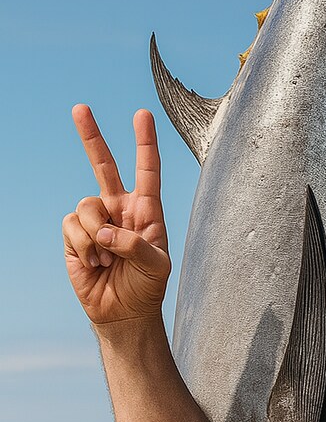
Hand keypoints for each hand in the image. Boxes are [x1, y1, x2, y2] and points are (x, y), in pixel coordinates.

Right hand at [63, 105, 171, 325]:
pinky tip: (95, 263)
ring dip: (97, 234)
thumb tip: (105, 231)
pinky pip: (72, 226)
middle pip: (103, 166)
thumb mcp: (156, 266)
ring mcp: (95, 221)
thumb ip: (136, 245)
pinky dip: (85, 246)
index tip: (143, 116)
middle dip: (91, 137)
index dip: (145, 143)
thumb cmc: (147, 287)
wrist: (124, 313)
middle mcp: (119, 209)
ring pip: (86, 205)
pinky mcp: (74, 236)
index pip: (147, 171)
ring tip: (108, 259)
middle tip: (80, 108)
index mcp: (146, 210)